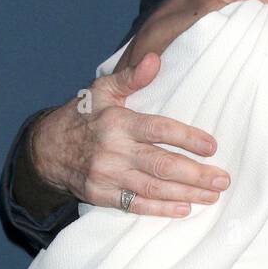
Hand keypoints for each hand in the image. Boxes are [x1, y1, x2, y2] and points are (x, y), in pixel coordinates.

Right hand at [30, 52, 230, 215]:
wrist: (44, 150)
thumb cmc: (82, 116)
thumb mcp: (103, 91)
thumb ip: (131, 76)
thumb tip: (156, 59)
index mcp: (118, 122)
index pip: (159, 129)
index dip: (187, 138)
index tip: (212, 147)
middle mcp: (113, 150)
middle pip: (161, 164)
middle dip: (196, 174)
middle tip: (222, 179)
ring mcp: (107, 175)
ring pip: (153, 188)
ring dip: (186, 194)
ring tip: (212, 196)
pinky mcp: (101, 195)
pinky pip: (135, 205)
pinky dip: (161, 209)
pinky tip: (184, 209)